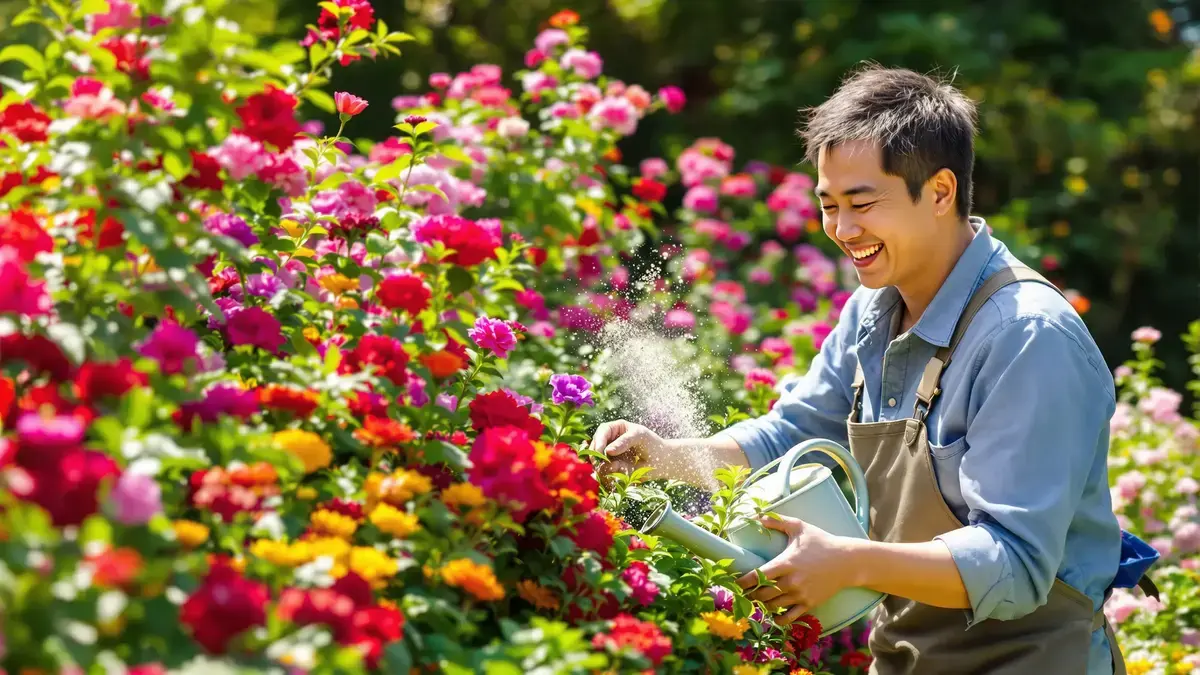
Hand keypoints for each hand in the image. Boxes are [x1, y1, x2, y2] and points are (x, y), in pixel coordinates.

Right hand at [589, 420, 671, 484]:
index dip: (599, 441)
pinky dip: (610, 475)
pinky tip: (621, 475)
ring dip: (605, 468)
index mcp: (616, 428)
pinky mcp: (613, 469)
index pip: (602, 432)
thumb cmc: (652, 443)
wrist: (662, 461)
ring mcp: (610, 456)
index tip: (600, 452)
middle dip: (599, 458)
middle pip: (595, 448)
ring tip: (619, 469)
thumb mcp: (640, 437)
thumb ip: (624, 442)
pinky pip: (606, 473)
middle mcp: (610, 442)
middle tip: (607, 465)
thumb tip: (608, 451)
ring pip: (598, 463)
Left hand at [735, 514, 858, 624]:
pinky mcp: (809, 604)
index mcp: (786, 563)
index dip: (743, 582)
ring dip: (761, 605)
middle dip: (749, 595)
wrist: (847, 561)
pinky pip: (789, 618)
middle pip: (762, 594)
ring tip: (755, 601)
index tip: (735, 583)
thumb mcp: (800, 527)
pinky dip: (777, 618)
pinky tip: (772, 614)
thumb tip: (757, 516)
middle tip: (742, 593)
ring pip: (773, 606)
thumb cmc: (822, 541)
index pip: (758, 576)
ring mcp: (800, 595)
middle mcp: (792, 581)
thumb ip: (777, 521)